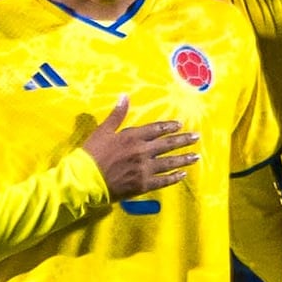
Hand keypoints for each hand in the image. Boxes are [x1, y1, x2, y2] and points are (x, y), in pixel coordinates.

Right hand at [76, 99, 197, 204]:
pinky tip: (183, 175)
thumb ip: (117, 114)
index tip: (180, 124)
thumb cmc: (92, 154)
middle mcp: (142, 151)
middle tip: (196, 137)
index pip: (156, 129)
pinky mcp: (143, 185)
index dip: (168, 126)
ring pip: (169, 163)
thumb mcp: (103, 130)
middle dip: (183, 140)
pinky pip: (163, 181)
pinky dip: (174, 178)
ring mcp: (144, 169)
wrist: (85, 179)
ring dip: (183, 159)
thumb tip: (125, 96)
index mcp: (132, 136)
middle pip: (167, 144)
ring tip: (195, 156)